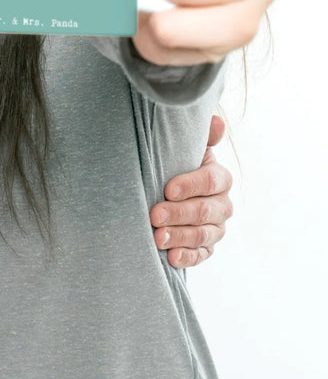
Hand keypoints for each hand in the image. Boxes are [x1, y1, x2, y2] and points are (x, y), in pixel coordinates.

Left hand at [150, 115, 232, 267]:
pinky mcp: (207, 247)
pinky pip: (202, 255)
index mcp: (219, 177)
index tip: (167, 189)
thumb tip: (216, 121)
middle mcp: (223, 204)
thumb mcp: (185, 148)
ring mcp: (216, 227)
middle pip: (206, 210)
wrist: (168, 189)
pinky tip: (171, 257)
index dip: (190, 185)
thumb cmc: (175, 163)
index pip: (210, 181)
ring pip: (203, 235)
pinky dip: (187, 257)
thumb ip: (201, 136)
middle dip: (179, 214)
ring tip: (157, 237)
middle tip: (154, 215)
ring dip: (179, 236)